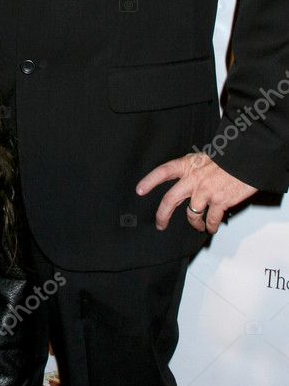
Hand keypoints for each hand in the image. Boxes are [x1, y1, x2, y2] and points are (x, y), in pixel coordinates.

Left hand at [136, 152, 256, 233]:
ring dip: (195, 224)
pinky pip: (210, 220)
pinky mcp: (220, 201)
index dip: (150, 181)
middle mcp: (194, 179)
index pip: (163, 171)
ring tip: (198, 226)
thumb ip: (192, 170)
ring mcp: (206, 191)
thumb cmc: (228, 158)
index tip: (139, 190)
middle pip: (171, 199)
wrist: (247, 159)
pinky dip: (210, 226)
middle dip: (162, 214)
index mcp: (189, 165)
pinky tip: (211, 227)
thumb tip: (185, 184)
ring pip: (192, 214)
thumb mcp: (204, 158)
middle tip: (160, 223)